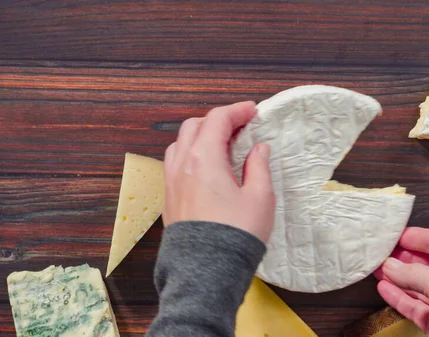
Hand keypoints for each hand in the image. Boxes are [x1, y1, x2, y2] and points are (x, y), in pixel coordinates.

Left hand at [162, 101, 275, 242]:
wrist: (207, 271)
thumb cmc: (236, 233)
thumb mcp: (259, 197)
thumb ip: (258, 166)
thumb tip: (259, 149)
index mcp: (204, 158)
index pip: (217, 119)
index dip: (236, 111)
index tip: (252, 111)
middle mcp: (182, 165)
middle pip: (194, 126)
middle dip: (217, 120)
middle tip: (240, 126)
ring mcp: (171, 182)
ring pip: (179, 144)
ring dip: (200, 136)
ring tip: (222, 145)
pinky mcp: (169, 199)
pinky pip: (174, 165)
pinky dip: (190, 155)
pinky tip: (206, 168)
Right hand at [377, 227, 428, 336]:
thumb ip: (414, 273)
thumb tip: (391, 265)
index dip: (416, 236)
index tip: (393, 235)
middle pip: (425, 261)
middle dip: (402, 256)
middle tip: (381, 252)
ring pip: (417, 283)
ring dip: (397, 276)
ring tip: (377, 268)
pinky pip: (413, 304)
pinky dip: (398, 296)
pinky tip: (384, 288)